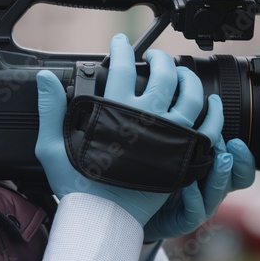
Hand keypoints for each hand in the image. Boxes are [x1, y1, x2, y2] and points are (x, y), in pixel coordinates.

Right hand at [35, 33, 205, 226]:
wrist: (103, 216)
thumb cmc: (79, 184)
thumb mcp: (53, 145)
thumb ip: (50, 109)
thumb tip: (45, 77)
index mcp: (115, 113)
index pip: (121, 68)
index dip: (122, 50)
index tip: (121, 43)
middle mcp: (146, 120)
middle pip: (163, 75)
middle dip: (160, 59)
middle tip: (155, 57)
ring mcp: (169, 137)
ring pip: (190, 96)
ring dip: (187, 78)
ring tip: (181, 73)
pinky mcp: (183, 155)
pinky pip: (208, 128)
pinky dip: (213, 112)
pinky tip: (212, 103)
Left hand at [143, 95, 255, 241]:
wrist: (137, 208)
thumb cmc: (159, 176)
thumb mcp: (174, 151)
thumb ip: (187, 133)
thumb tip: (194, 104)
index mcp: (213, 171)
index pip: (240, 165)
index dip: (244, 156)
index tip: (236, 140)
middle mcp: (210, 188)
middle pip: (237, 178)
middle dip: (237, 161)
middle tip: (231, 144)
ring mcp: (199, 206)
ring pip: (218, 194)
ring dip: (220, 176)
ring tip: (219, 159)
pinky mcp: (183, 221)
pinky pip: (194, 212)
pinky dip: (194, 198)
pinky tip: (188, 185)